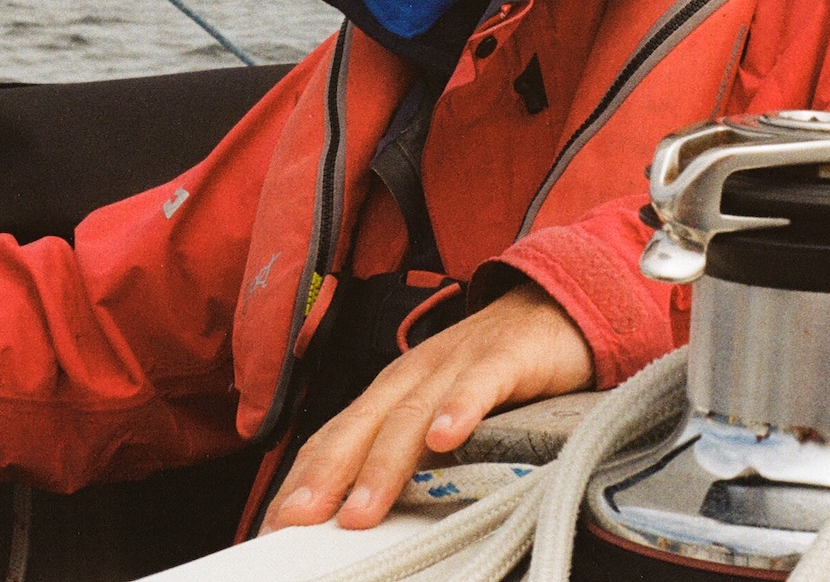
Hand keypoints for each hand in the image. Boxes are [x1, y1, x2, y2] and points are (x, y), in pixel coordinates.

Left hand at [261, 282, 592, 533]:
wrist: (552, 305)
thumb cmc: (492, 370)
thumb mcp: (441, 411)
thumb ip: (408, 454)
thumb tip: (366, 512)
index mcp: (391, 392)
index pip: (335, 438)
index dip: (303, 480)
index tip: (276, 524)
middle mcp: (412, 376)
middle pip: (359, 428)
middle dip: (325, 477)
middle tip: (297, 523)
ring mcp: (455, 364)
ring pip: (411, 417)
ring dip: (383, 466)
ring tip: (360, 513)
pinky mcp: (503, 359)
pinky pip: (478, 386)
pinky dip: (459, 411)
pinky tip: (447, 439)